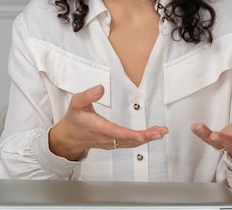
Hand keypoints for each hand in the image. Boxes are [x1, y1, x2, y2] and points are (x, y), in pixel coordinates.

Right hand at [49, 85, 168, 160]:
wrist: (69, 137)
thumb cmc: (74, 118)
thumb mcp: (76, 103)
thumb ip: (88, 95)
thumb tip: (101, 88)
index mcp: (98, 127)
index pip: (116, 133)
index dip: (130, 135)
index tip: (143, 135)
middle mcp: (106, 138)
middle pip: (129, 140)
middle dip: (146, 137)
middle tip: (161, 132)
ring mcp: (111, 143)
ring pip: (131, 143)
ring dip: (147, 138)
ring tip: (161, 131)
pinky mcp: (114, 144)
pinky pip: (130, 143)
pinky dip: (141, 139)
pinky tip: (151, 134)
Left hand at [190, 99, 231, 166]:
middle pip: (227, 141)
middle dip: (222, 139)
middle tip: (215, 137)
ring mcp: (223, 140)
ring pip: (214, 141)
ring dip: (205, 135)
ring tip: (198, 127)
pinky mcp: (214, 138)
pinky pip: (206, 136)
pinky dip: (199, 132)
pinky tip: (194, 126)